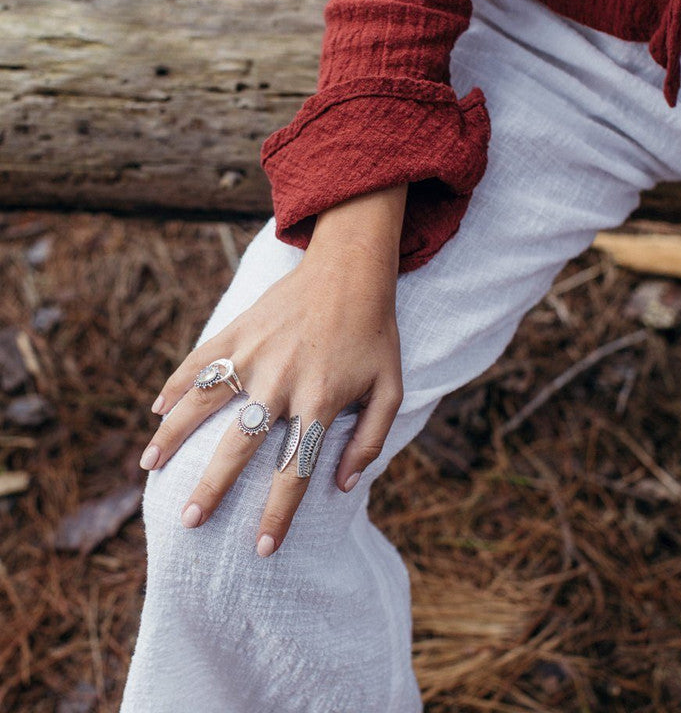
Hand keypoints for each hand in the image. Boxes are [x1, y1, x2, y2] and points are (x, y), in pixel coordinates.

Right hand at [139, 186, 406, 556]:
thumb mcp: (391, 388)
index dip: (277, 514)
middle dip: (212, 488)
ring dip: (173, 436)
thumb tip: (342, 485)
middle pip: (239, 446)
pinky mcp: (239, 330)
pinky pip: (200, 361)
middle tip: (189, 522)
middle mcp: (282, 381)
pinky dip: (175, 385)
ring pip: (204, 402)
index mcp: (321, 401)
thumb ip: (371, 440)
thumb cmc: (376, 333)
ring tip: (150, 467)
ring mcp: (255, 353)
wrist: (352, 270)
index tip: (261, 549)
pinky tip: (156, 409)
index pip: (295, 471)